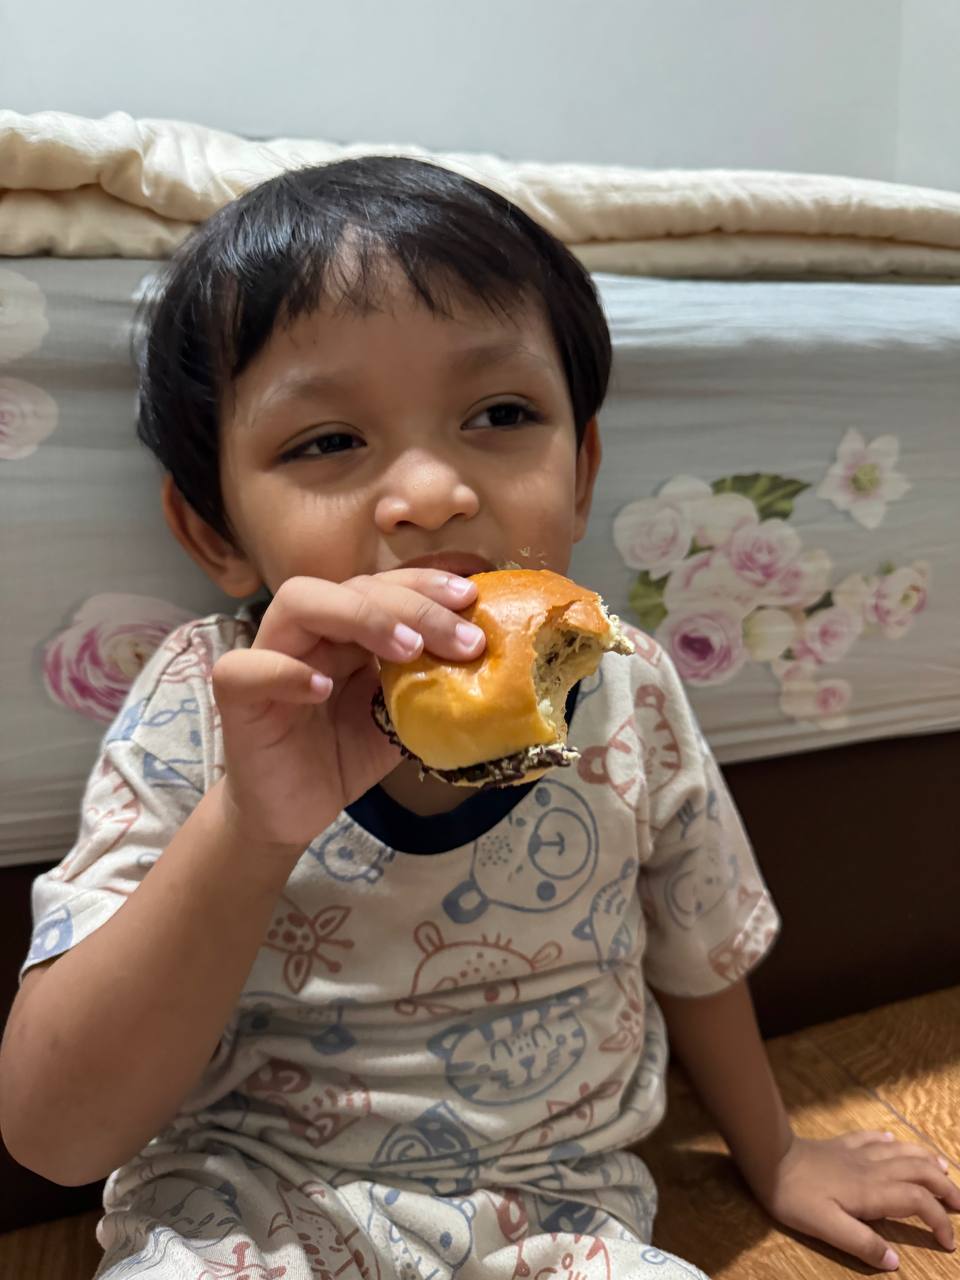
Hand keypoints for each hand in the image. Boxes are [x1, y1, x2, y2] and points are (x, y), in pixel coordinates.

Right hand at [210, 570, 484, 849]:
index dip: (427, 586)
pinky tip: (322, 688)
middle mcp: (308, 630)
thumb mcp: (402, 717)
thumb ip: (432, 685)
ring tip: (407, 650)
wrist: (292, 809)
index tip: (473, 600)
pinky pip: (248, 669)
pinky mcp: (237, 697)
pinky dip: (286, 672)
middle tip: (462, 638)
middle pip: (352, 586)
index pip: (385, 585)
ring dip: (359, 617)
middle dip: (413, 604)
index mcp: (347, 627)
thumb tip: (496, 668)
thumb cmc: (344, 753)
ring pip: (299, 603)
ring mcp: (268, 655)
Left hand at [758, 1130, 959, 1270]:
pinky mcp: (839, 1145)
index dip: (939, 1222)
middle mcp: (871, 1169)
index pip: (918, 1202)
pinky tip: (891, 1140)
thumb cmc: (796, 1197)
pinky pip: (870, 1138)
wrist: (769, 1159)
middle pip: (918, 1171)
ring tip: (942, 1167)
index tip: (949, 1243)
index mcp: (872, 1192)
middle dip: (944, 1186)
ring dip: (925, 1158)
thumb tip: (895, 1261)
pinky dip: (888, 1140)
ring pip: (900, 1150)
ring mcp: (856, 1153)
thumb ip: (863, 1245)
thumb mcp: (828, 1229)